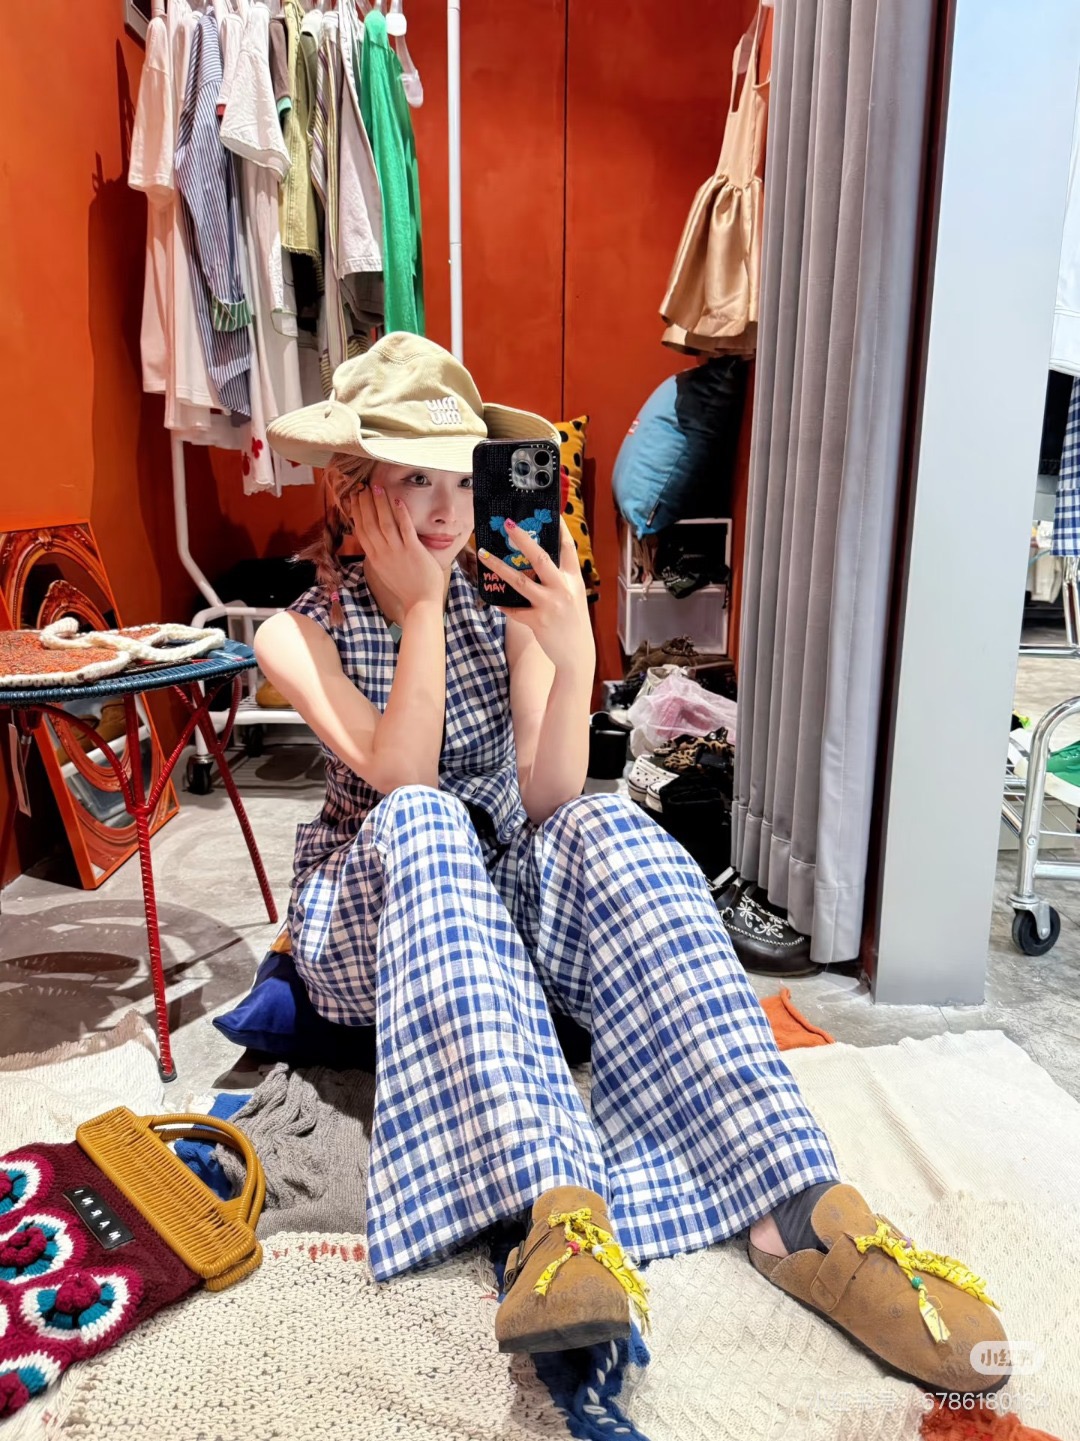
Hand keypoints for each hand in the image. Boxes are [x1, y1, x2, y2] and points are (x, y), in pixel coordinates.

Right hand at [349, 485, 445, 616]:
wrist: (420, 603)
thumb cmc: (405, 588)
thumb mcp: (385, 572)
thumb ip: (379, 556)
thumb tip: (374, 542)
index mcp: (374, 558)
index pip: (361, 531)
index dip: (357, 512)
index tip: (355, 498)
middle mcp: (382, 553)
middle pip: (369, 523)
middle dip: (365, 503)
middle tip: (363, 487)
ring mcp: (397, 552)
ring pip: (384, 523)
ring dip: (380, 503)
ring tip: (376, 487)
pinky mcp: (413, 551)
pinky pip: (405, 528)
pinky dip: (400, 513)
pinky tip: (398, 500)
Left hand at [479, 519, 594, 672]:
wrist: (577, 655)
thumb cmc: (573, 624)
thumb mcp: (572, 597)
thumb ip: (558, 580)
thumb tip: (534, 563)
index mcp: (573, 580)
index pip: (568, 548)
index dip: (560, 529)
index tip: (552, 512)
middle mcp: (562, 588)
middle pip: (540, 558)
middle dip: (522, 539)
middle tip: (507, 524)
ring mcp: (549, 604)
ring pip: (519, 581)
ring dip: (498, 567)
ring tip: (483, 554)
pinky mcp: (537, 621)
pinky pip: (513, 609)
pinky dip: (502, 603)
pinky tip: (493, 597)